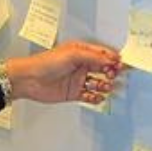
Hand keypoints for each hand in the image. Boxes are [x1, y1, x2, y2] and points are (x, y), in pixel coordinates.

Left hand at [6, 42, 122, 105]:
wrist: (29, 79)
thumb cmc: (46, 62)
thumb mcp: (72, 54)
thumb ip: (94, 57)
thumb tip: (111, 59)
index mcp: (81, 52)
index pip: (103, 55)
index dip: (113, 59)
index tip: (122, 65)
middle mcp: (81, 65)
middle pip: (103, 69)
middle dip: (112, 72)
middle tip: (113, 76)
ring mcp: (78, 80)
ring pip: (98, 84)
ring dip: (105, 86)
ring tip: (106, 87)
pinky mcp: (74, 93)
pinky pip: (89, 96)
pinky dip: (95, 98)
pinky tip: (97, 98)